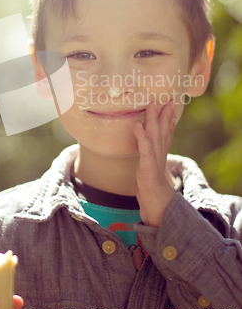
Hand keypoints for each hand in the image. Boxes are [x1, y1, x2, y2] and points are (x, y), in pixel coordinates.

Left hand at [133, 100, 176, 227]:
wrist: (156, 210)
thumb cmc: (151, 191)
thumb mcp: (150, 171)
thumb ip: (148, 160)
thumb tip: (145, 151)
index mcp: (159, 155)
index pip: (165, 133)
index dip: (167, 118)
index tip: (169, 104)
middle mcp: (159, 156)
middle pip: (162, 131)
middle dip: (164, 114)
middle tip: (167, 98)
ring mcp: (154, 161)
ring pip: (154, 136)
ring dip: (153, 119)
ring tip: (152, 104)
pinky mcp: (148, 168)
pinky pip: (144, 149)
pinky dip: (141, 137)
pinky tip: (137, 125)